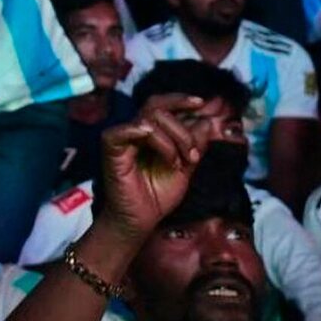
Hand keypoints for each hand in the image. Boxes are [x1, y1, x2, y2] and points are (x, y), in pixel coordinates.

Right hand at [96, 108, 206, 242]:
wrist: (141, 220)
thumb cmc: (157, 195)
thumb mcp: (186, 166)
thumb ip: (195, 143)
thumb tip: (208, 121)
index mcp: (149, 132)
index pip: (162, 104)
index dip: (180, 100)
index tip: (201, 103)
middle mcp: (134, 130)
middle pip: (159, 108)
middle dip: (183, 130)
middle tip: (193, 156)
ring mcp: (122, 136)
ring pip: (150, 118)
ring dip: (173, 139)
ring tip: (179, 163)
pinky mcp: (111, 146)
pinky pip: (130, 129)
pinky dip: (154, 139)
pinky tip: (166, 158)